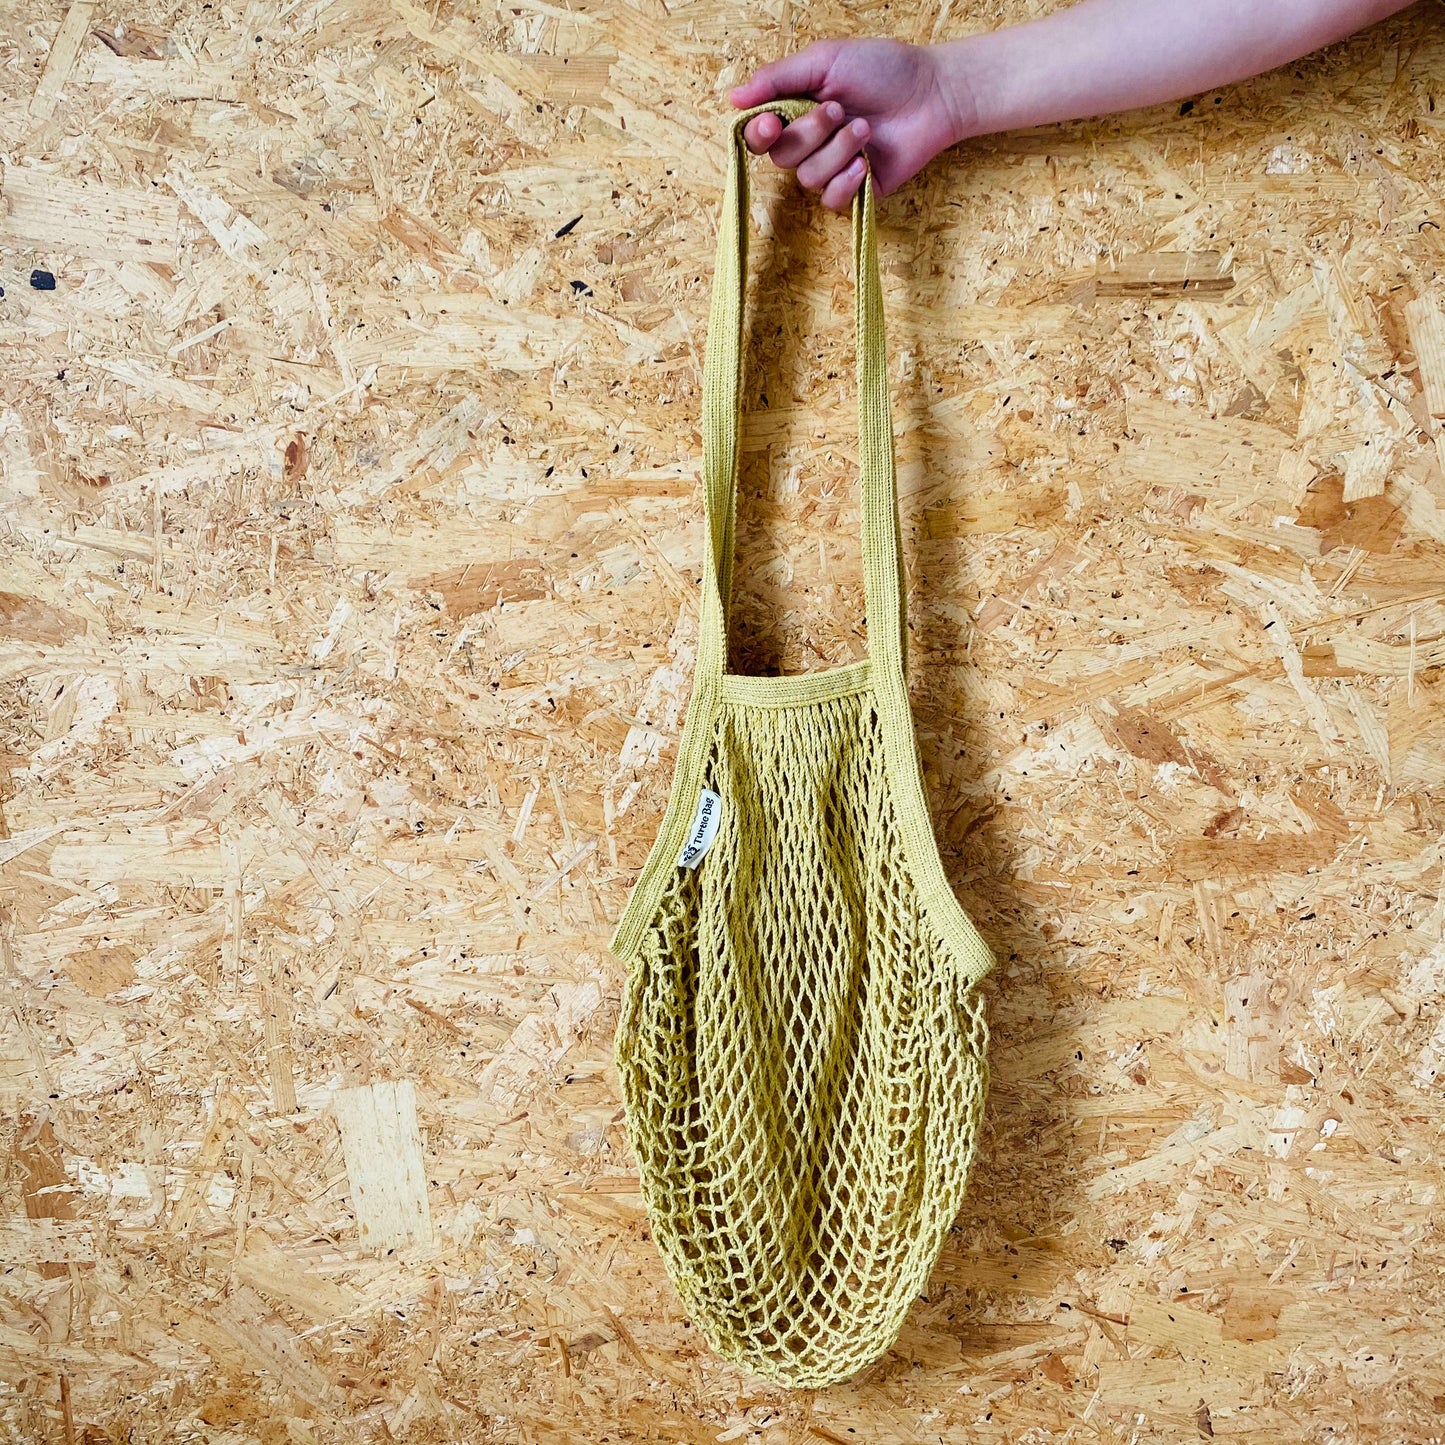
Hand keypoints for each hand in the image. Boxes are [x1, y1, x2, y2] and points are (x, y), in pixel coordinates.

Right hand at [728, 39, 966, 210]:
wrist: (932, 93)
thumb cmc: (883, 69)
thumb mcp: (824, 60)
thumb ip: (777, 78)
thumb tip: (734, 97)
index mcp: (796, 111)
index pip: (758, 136)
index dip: (759, 135)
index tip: (772, 123)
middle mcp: (810, 143)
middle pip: (782, 158)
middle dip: (809, 133)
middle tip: (838, 110)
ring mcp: (832, 168)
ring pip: (808, 178)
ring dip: (837, 151)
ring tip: (866, 128)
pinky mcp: (855, 191)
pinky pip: (831, 201)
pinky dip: (846, 182)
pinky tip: (865, 164)